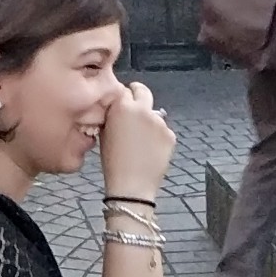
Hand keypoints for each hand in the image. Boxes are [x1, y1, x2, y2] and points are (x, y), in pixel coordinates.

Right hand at [98, 81, 175, 203]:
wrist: (132, 186)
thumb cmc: (112, 162)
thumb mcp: (104, 133)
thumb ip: (111, 114)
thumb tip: (116, 108)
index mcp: (123, 107)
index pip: (123, 90)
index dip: (121, 97)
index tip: (120, 104)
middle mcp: (143, 109)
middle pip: (143, 91)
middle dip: (138, 95)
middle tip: (133, 108)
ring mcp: (160, 122)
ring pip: (153, 113)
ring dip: (148, 120)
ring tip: (141, 139)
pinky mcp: (171, 135)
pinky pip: (163, 130)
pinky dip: (157, 135)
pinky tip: (150, 149)